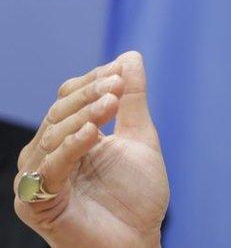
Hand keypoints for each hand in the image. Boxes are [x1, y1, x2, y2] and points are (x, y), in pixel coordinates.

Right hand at [13, 51, 168, 246]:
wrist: (136, 242)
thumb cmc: (137, 197)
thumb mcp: (140, 138)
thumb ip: (133, 100)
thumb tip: (131, 55)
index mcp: (69, 136)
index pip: (70, 97)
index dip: (94, 81)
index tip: (121, 72)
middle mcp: (48, 153)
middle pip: (60, 112)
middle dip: (90, 95)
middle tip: (117, 86)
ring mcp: (39, 177)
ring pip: (53, 134)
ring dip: (83, 115)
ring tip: (111, 103)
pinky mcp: (35, 201)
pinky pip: (51, 167)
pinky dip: (71, 146)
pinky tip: (92, 133)